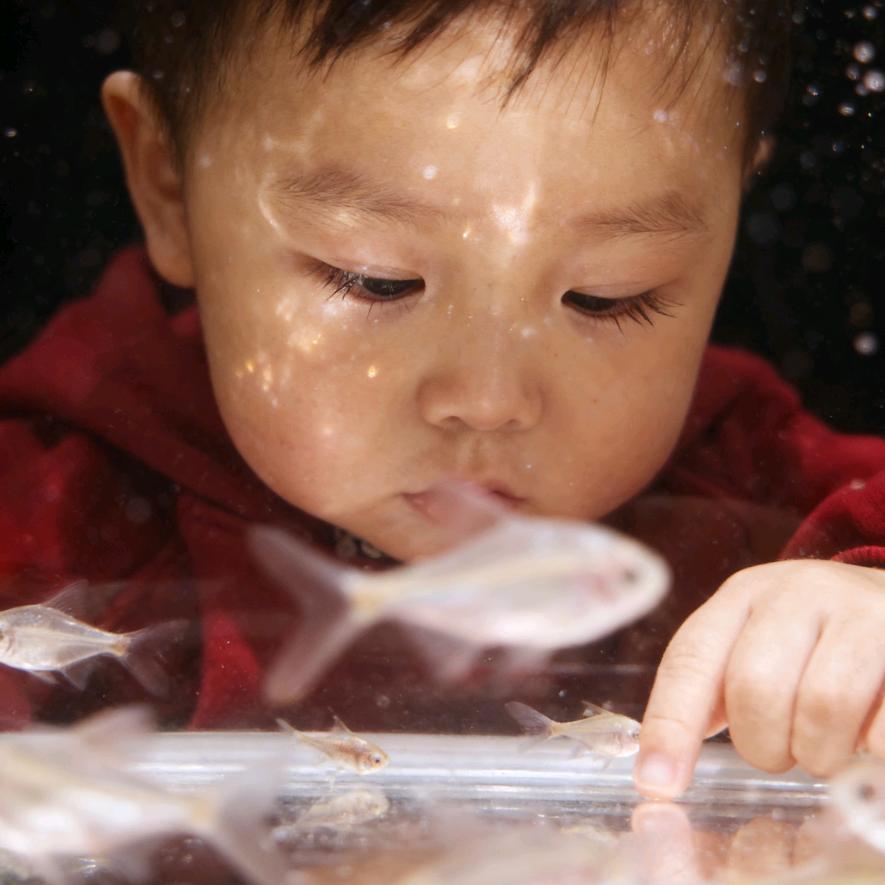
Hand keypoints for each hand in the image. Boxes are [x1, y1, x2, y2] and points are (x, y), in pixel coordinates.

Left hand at [634, 559, 884, 797]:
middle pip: (755, 685)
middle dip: (761, 744)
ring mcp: (860, 612)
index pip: (690, 660)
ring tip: (824, 748)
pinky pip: (883, 727)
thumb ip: (711, 695)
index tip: (658, 783)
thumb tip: (660, 770)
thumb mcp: (755, 644)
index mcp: (742, 597)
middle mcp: (796, 592)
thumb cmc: (814, 640)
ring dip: (819, 753)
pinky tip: (868, 736)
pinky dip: (871, 750)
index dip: (670, 726)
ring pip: (823, 705)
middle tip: (780, 752)